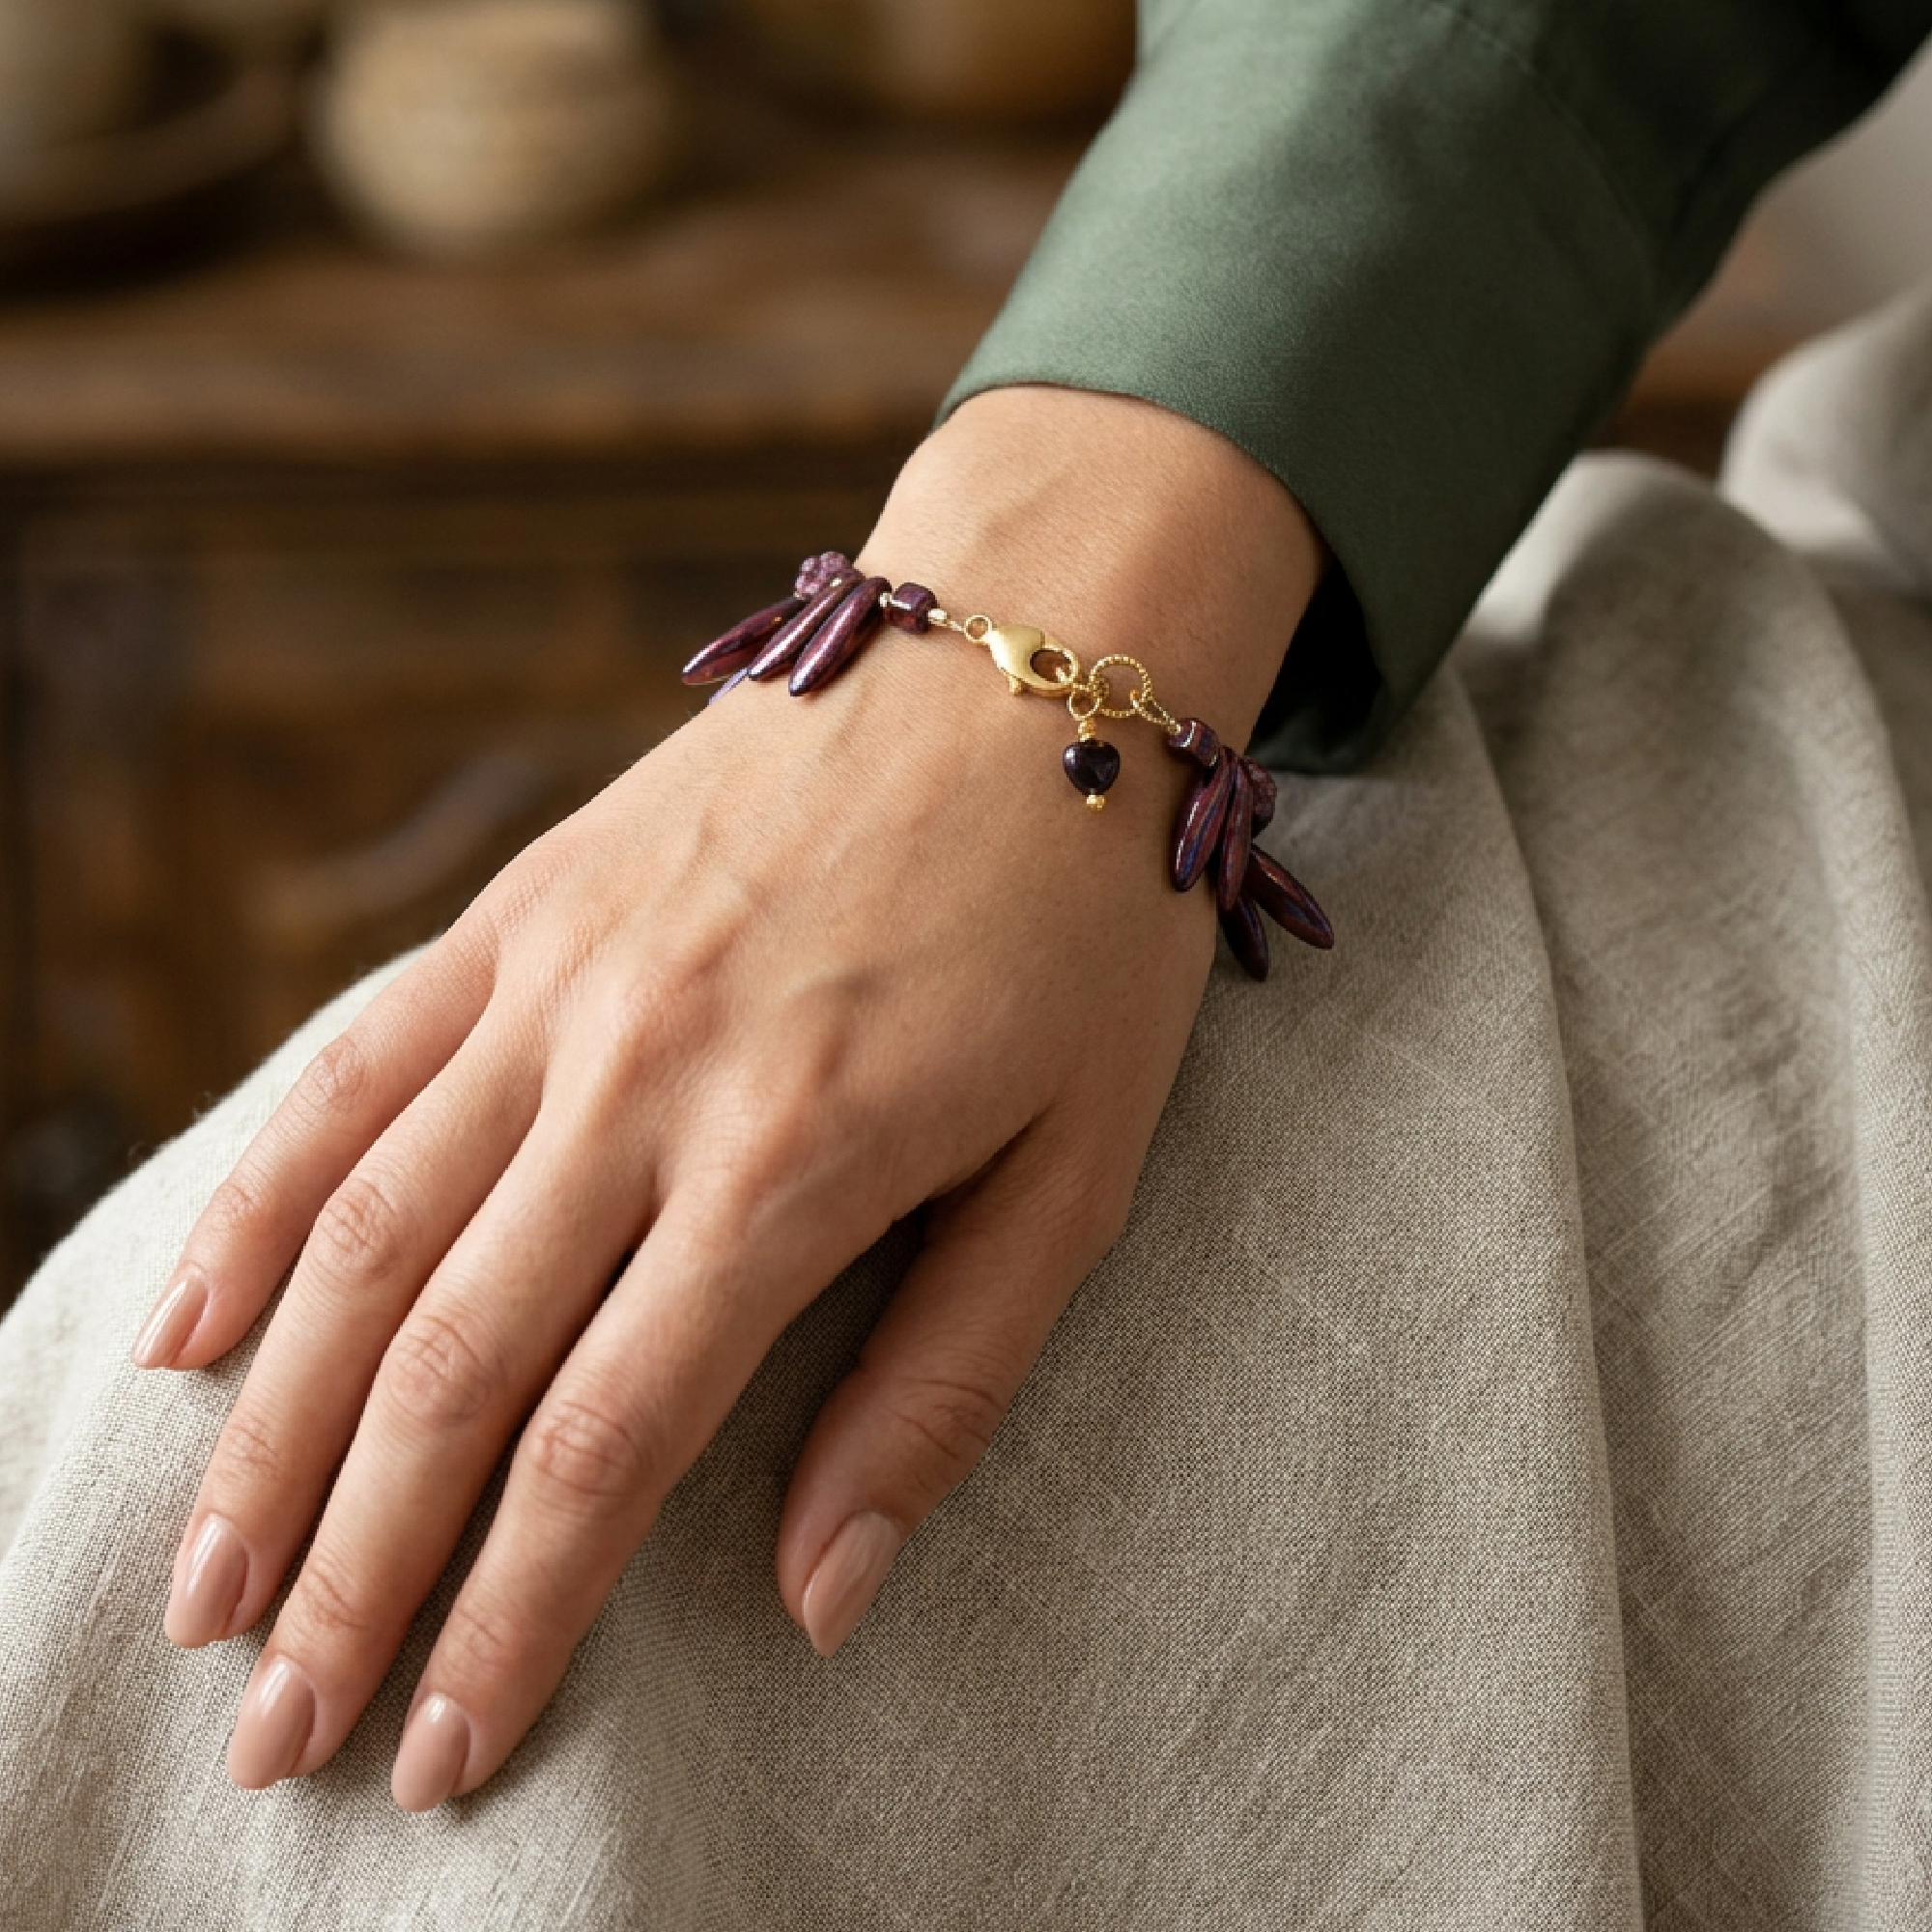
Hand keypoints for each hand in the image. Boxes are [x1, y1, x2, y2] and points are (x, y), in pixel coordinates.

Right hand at [132, 386, 1320, 1811]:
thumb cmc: (1081, 929)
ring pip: (364, 1233)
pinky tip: (190, 1325)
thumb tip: (820, 1601)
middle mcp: (644, 1069)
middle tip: (275, 1734)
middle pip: (450, 1364)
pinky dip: (256, 1203)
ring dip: (268, 1429)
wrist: (1025, 656)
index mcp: (797, 1153)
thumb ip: (944, 1387)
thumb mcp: (1078, 1171)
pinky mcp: (524, 907)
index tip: (445, 1750)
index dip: (510, 1615)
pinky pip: (354, 1067)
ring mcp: (563, 978)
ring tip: (206, 1588)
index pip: (605, 1439)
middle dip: (350, 1573)